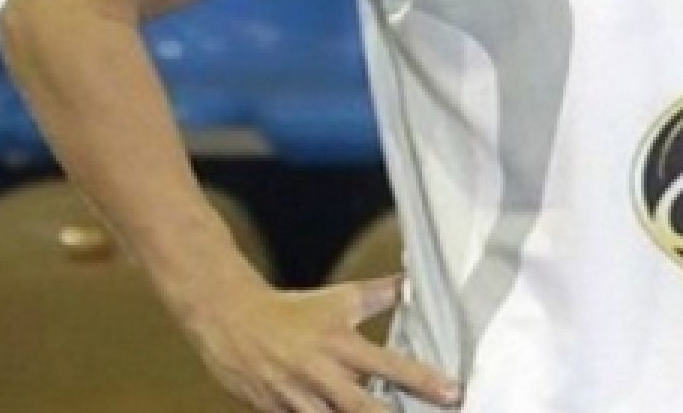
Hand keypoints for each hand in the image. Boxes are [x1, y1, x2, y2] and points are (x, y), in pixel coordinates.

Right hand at [181, 272, 462, 410]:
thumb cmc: (294, 308)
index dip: (423, 380)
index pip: (390, 365)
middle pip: (362, 408)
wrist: (230, 319)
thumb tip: (415, 281)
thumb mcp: (340, 298)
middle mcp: (320, 375)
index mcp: (340, 344)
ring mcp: (295, 400)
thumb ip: (381, 294)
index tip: (453, 392)